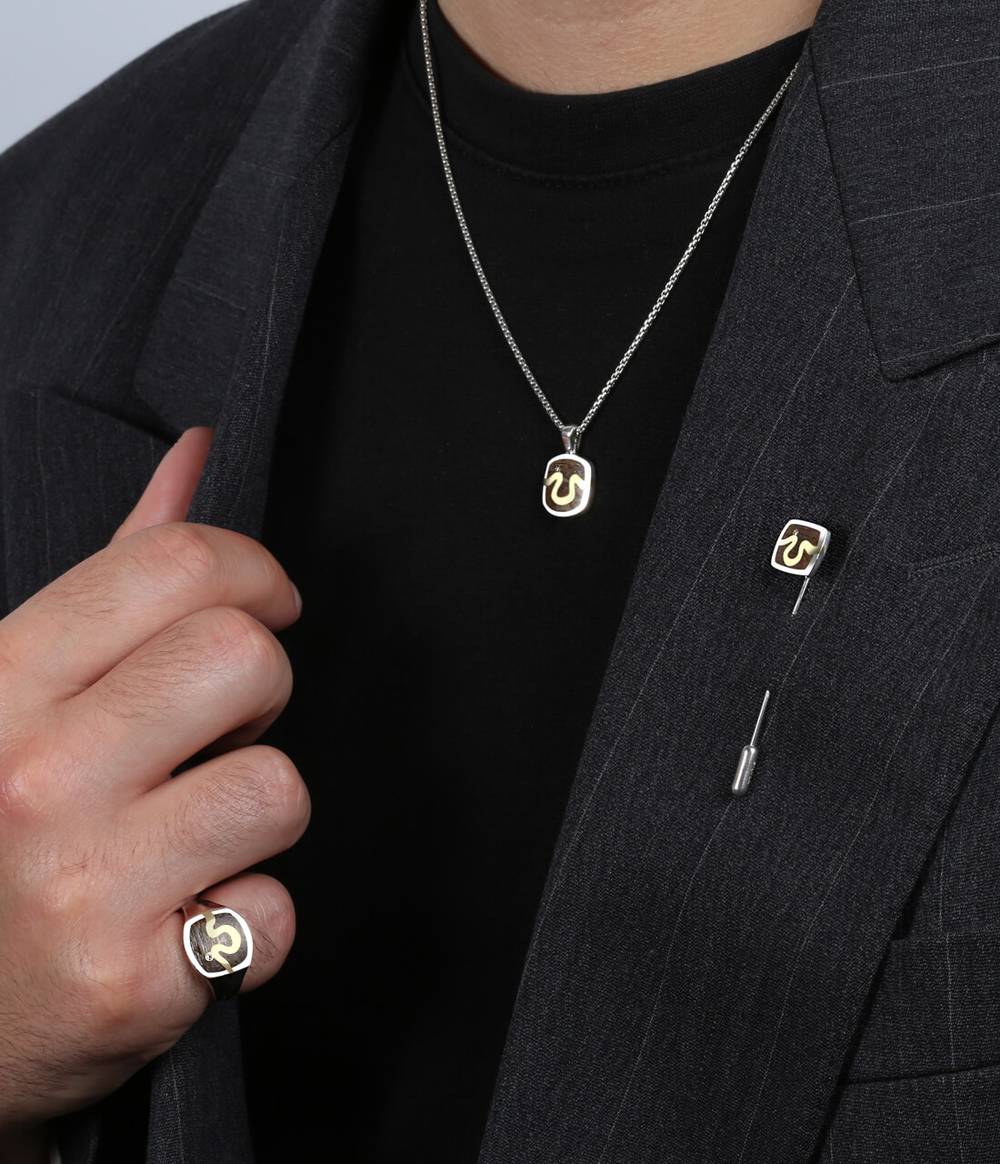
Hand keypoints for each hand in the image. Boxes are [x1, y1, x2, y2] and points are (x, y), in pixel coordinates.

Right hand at [0, 427, 307, 1137]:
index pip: (175, 567)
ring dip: (255, 811)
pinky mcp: (136, 985)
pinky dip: (249, 916)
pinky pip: (275, 911)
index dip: (252, 574)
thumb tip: (195, 459)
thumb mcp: (23, 689)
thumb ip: (117, 573)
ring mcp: (83, 887)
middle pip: (245, 661)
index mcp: (2, 685)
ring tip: (189, 835)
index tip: (267, 603)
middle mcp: (33, 778)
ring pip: (278, 787)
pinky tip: (183, 917)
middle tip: (212, 735)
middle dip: (258, 694)